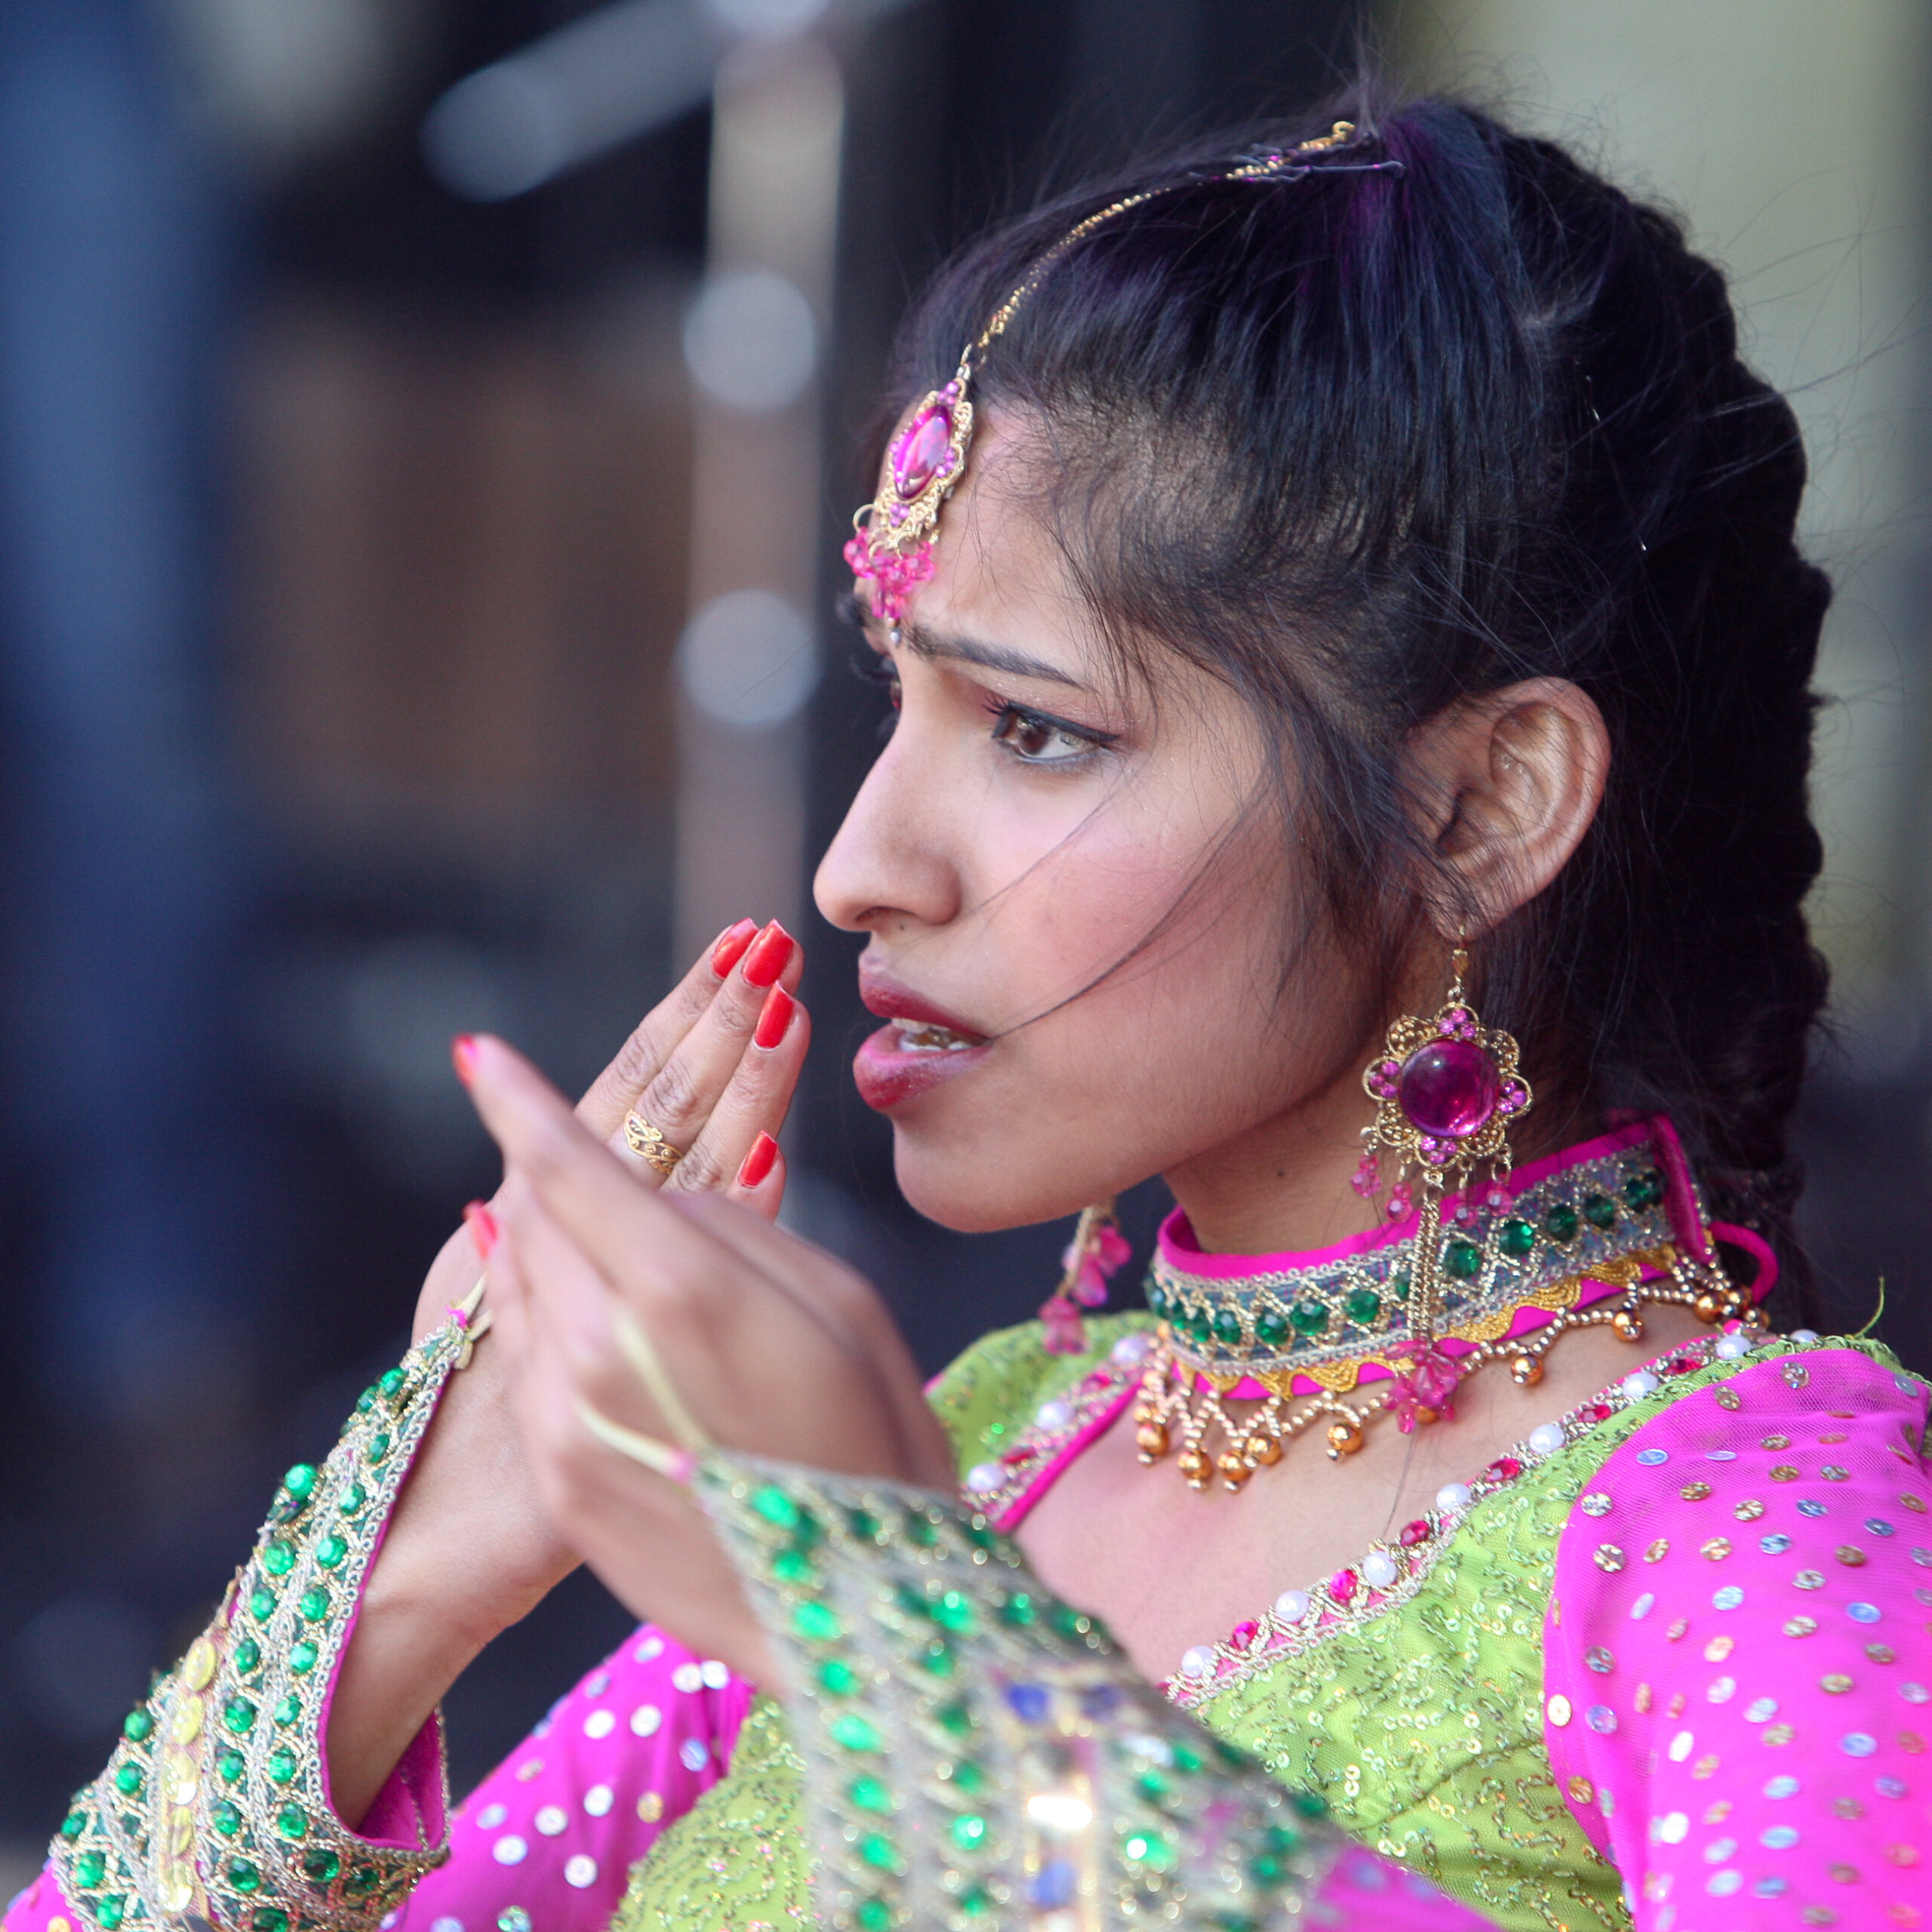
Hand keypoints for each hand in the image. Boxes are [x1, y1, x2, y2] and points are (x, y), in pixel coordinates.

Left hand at [327, 920, 807, 1822]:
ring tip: (604, 1233)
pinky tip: (588, 1310)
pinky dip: (548, 1313)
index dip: (519, 1100)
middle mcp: (601, 1348)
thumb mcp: (842, 1305)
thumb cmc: (878, 1439)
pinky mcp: (562, 1478)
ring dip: (552, 1240)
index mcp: (682, 1289)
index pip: (569, 1165)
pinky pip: (531, 1360)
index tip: (478, 1053)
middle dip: (558, 1170)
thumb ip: (741, 1230)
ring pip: (526, 1285)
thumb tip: (668, 1198)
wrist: (858, 1615)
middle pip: (537, 1216)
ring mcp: (568, 1419)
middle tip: (586, 1147)